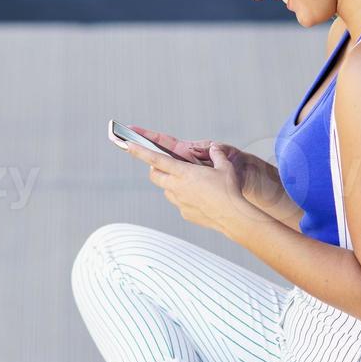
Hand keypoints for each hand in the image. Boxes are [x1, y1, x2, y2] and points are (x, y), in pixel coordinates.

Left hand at [131, 127, 276, 205]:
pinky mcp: (184, 213)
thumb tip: (215, 148)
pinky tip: (198, 199)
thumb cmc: (229, 190)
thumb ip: (217, 155)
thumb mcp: (225, 167)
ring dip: (170, 184)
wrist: (233, 216)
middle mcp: (177, 187)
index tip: (128, 145)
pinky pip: (179, 203)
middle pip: (155, 176)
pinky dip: (183, 199)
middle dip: (154, 169)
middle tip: (161, 165)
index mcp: (184, 172)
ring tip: (186, 182)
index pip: (156, 159)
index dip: (140, 151)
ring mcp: (179, 202)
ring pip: (166, 190)